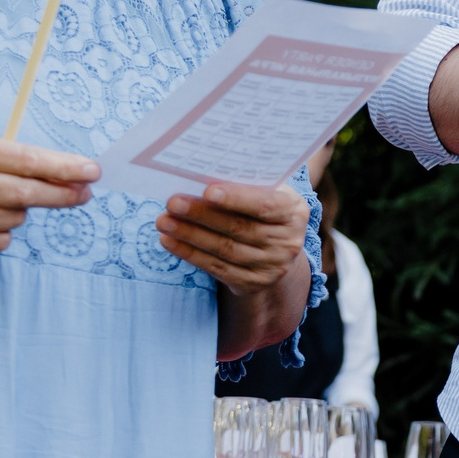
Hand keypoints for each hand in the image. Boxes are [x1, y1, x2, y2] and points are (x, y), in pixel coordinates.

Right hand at [0, 132, 98, 258]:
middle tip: (84, 192)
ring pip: (15, 218)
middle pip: (26, 194)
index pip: (27, 161)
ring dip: (19, 210)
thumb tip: (71, 177)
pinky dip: (2, 230)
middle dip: (62, 194)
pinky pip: (1, 240)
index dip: (64, 168)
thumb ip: (19, 159)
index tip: (92, 171)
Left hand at [158, 180, 311, 295]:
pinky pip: (217, 269)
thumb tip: (203, 173)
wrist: (277, 251)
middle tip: (172, 203)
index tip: (207, 191)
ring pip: (224, 250)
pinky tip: (170, 241)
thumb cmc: (264, 209)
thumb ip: (247, 184)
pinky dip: (190, 254)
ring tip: (164, 221)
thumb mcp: (268, 192)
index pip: (264, 205)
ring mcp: (272, 266)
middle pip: (239, 228)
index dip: (237, 198)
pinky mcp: (253, 284)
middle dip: (202, 215)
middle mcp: (288, 242)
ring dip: (190, 235)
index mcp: (294, 211)